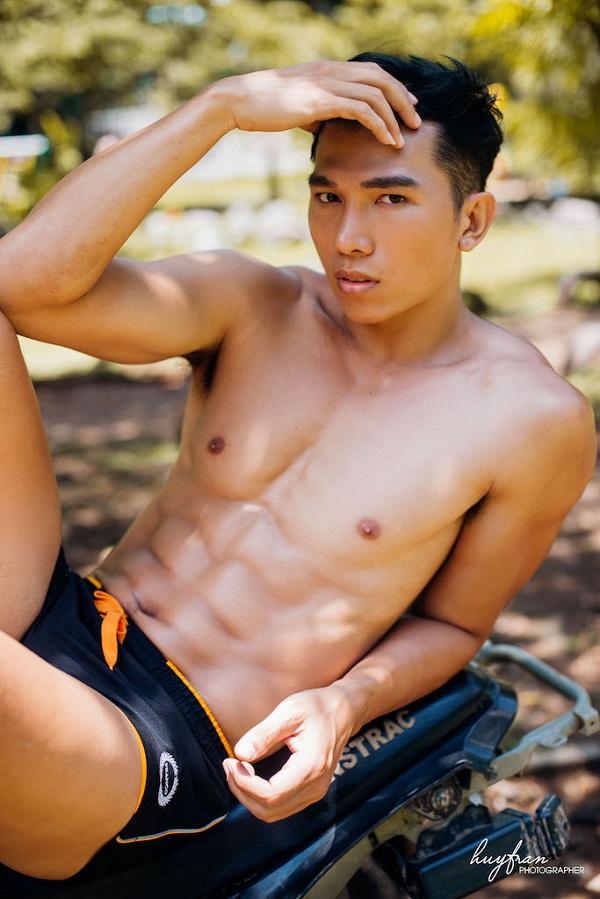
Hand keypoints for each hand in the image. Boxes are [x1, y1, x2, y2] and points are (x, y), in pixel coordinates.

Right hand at [212, 60, 420, 147]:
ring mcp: (326, 83)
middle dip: (403, 100)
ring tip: (403, 138)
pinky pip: (361, 109)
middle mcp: (331, 71)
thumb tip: (325, 129)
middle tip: (415, 122)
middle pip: (381, 78)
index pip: (371, 72)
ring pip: (376, 93)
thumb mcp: (296, 108)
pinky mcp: (321, 100)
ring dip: (394, 116)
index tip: (406, 106)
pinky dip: (379, 125)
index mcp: (327, 70)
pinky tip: (386, 140)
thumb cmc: (263, 107)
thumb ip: (316, 114)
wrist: (239, 101)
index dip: (393, 88)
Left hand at [222, 686, 354, 822]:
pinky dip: (260, 797)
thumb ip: (263, 733)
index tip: (230, 762)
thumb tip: (240, 754)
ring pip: (272, 813)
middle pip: (269, 810)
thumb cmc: (317, 707)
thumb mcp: (289, 711)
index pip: (271, 794)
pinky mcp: (311, 792)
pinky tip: (251, 775)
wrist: (343, 711)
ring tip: (238, 769)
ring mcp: (315, 792)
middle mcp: (315, 786)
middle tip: (230, 765)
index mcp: (311, 767)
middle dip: (242, 791)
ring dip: (249, 796)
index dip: (244, 784)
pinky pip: (280, 807)